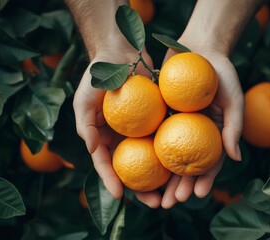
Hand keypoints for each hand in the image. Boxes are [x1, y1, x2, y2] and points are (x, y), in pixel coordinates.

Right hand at [73, 43, 163, 207]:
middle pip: (134, 168)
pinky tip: (185, 166)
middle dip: (143, 189)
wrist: (121, 54)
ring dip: (163, 178)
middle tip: (155, 203)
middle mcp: (124, 137)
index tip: (119, 195)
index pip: (107, 164)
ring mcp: (142, 130)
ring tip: (173, 193)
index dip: (112, 181)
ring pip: (153, 159)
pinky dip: (175, 152)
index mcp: (104, 137)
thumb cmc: (98, 76)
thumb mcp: (84, 99)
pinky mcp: (159, 120)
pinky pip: (167, 138)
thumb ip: (84, 125)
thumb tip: (92, 150)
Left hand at [160, 43, 243, 208]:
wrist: (199, 48)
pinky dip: (146, 149)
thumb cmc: (221, 73)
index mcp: (212, 134)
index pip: (209, 162)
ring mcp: (175, 125)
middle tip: (171, 203)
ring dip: (161, 176)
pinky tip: (137, 164)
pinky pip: (152, 133)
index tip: (198, 195)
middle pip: (185, 165)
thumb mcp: (234, 99)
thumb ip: (234, 127)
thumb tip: (235, 159)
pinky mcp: (159, 114)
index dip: (204, 180)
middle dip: (179, 186)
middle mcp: (192, 133)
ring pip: (167, 155)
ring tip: (154, 194)